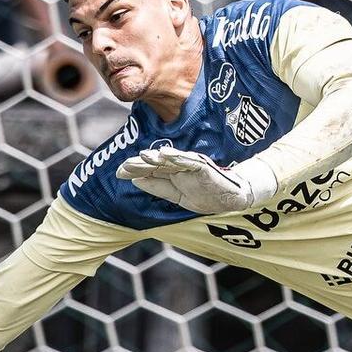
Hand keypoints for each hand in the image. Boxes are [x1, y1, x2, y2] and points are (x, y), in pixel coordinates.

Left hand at [117, 147, 276, 214]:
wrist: (233, 197)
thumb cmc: (206, 196)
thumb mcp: (178, 197)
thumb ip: (158, 188)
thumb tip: (136, 180)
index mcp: (172, 174)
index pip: (150, 170)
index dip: (135, 170)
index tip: (118, 172)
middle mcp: (179, 167)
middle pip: (156, 163)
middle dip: (140, 164)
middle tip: (124, 165)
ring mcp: (190, 164)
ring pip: (169, 159)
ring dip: (155, 157)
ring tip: (142, 156)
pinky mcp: (203, 165)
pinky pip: (188, 160)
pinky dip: (176, 156)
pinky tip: (165, 154)